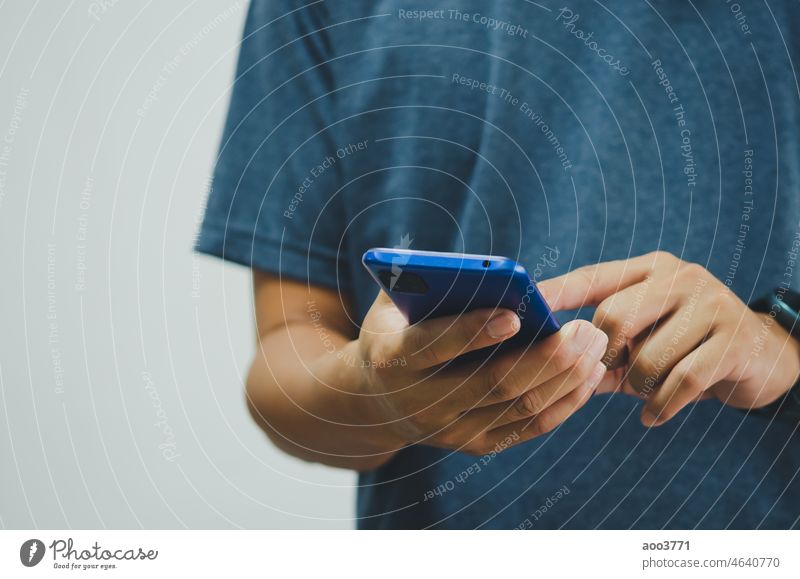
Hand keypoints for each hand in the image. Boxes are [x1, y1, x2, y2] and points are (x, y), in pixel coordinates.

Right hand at [349, 290, 607, 454]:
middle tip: (586, 327)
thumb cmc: (396, 332)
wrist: (375, 399)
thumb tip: (478, 268)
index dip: (474, 331)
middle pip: (493, 383)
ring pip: (519, 407)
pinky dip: (565, 402)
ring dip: (566, 376)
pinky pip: (529, 427)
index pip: (435, 346)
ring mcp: (449, 431)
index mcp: (392, 358)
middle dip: (547, 356)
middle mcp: (420, 403)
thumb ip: (425, 282)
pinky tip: (590, 376)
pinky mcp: (475, 445)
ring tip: (595, 344)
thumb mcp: (393, 303)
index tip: (515, 314)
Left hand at [539, 251, 799, 425]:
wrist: (763, 356)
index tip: (522, 308)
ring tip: (642, 391)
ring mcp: (711, 305)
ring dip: (637, 385)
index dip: (554, 293)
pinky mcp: (734, 341)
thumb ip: (597, 350)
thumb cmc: (684, 348)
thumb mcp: (642, 341)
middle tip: (614, 371)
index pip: (591, 277)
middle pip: (613, 317)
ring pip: (646, 354)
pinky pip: (681, 381)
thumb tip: (542, 364)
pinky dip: (660, 405)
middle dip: (605, 356)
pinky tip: (653, 415)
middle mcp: (680, 278)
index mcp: (650, 269)